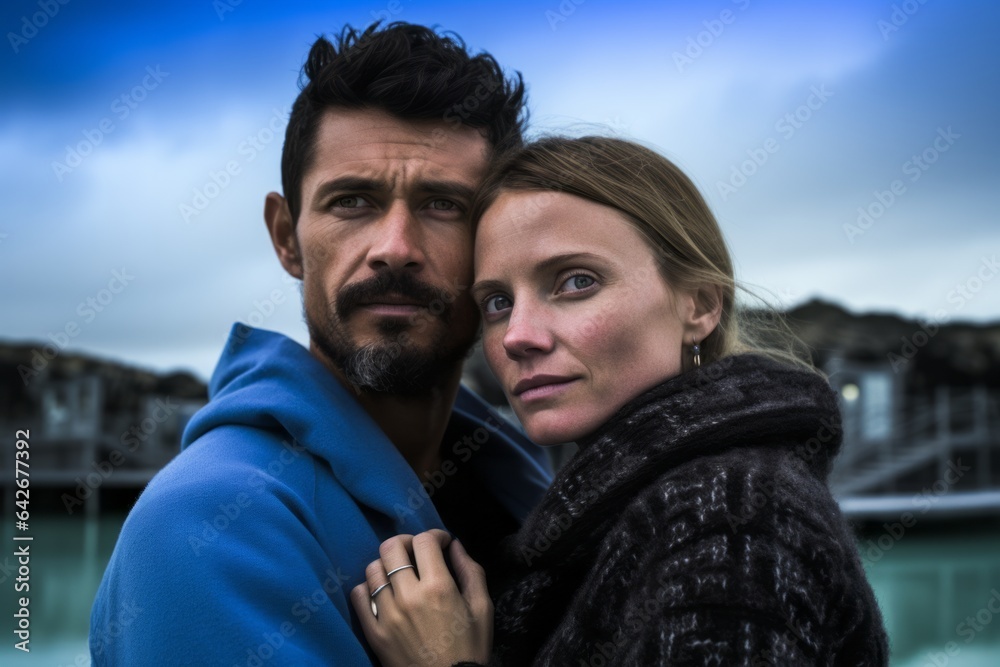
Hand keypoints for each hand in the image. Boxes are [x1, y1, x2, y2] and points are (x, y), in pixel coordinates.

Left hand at [350, 529, 492, 666]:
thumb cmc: (470, 648)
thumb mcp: (483, 608)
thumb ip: (471, 572)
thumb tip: (456, 546)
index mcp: (438, 587)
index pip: (424, 541)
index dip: (434, 535)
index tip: (440, 543)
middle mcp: (409, 596)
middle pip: (391, 547)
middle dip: (406, 542)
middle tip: (416, 552)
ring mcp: (387, 614)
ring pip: (373, 569)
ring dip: (386, 564)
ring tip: (398, 573)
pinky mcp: (374, 632)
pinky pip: (359, 596)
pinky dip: (368, 588)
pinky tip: (382, 593)